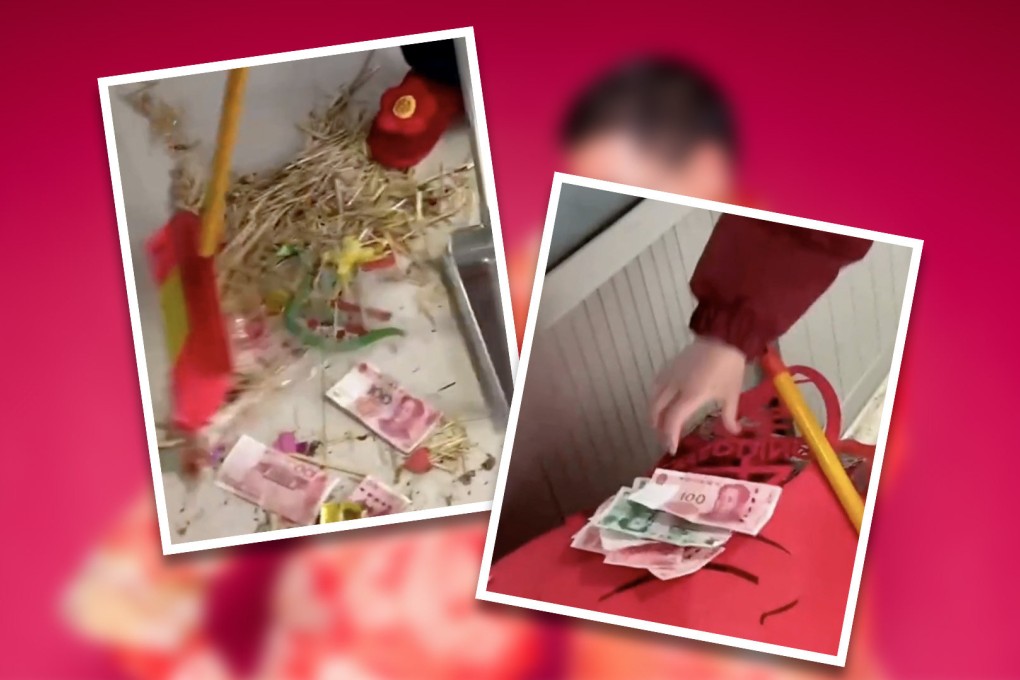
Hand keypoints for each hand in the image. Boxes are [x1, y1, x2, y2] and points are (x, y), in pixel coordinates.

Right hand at [651, 336, 745, 452]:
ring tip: (659, 423)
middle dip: (658, 428)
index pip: (672, 420)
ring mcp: (670, 375)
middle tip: (665, 439)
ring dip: (654, 413)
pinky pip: (656, 386)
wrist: (724, 335)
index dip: (669, 436)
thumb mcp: (732, 393)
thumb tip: (734, 432)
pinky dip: (656, 398)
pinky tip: (661, 401)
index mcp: (691, 395)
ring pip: (653, 397)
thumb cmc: (729, 366)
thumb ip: (730, 415)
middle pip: (657, 410)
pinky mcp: (669, 366)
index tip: (671, 448)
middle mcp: (675, 386)